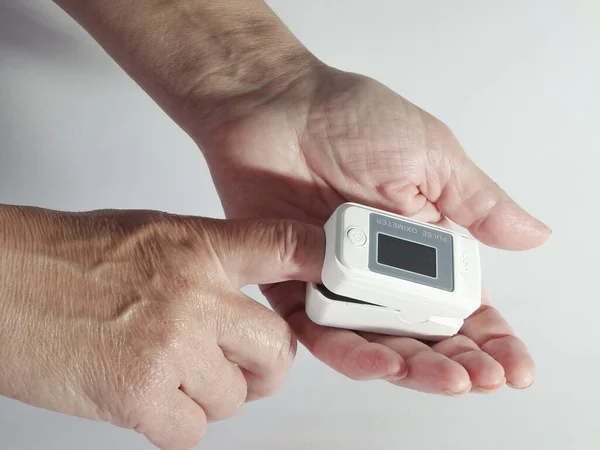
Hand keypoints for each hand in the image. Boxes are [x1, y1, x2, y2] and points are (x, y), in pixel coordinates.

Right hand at [0, 206, 322, 448]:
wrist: (4, 284)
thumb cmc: (68, 256)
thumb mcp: (154, 237)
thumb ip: (208, 264)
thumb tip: (244, 298)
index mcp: (199, 249)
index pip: (284, 246)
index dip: (325, 260)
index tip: (345, 273)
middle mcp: (195, 297)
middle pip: (278, 350)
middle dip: (264, 367)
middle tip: (240, 365)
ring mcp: (171, 348)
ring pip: (236, 397)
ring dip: (212, 395)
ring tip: (171, 374)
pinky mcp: (140, 398)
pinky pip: (194, 429)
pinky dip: (178, 422)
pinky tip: (150, 396)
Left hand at [199, 67, 550, 394]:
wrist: (276, 104)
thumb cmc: (351, 118)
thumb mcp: (430, 157)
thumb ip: (477, 204)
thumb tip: (534, 235)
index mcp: (419, 243)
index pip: (460, 304)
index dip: (490, 339)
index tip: (514, 367)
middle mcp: (379, 270)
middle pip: (422, 335)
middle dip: (457, 362)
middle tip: (482, 378)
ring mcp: (337, 281)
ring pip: (376, 341)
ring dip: (413, 366)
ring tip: (446, 377)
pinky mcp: (291, 284)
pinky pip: (319, 330)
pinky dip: (347, 349)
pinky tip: (381, 359)